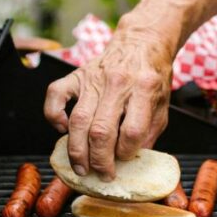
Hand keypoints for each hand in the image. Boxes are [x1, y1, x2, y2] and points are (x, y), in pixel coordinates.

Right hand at [43, 28, 173, 179]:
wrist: (142, 41)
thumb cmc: (152, 76)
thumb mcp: (162, 104)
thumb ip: (149, 132)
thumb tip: (131, 162)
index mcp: (144, 88)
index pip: (131, 131)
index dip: (126, 152)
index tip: (124, 159)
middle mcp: (118, 82)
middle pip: (101, 131)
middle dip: (99, 160)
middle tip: (101, 174)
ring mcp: (94, 78)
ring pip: (78, 120)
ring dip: (77, 150)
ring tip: (81, 167)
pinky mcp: (77, 74)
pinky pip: (55, 95)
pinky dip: (54, 116)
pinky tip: (62, 130)